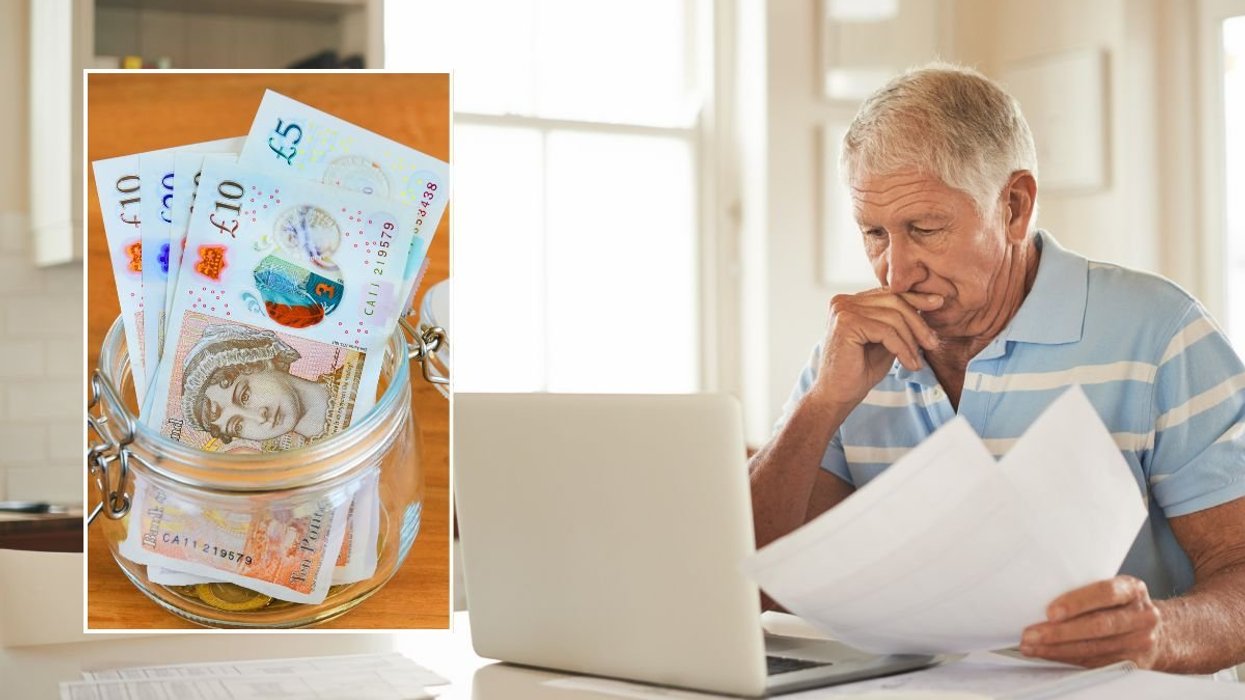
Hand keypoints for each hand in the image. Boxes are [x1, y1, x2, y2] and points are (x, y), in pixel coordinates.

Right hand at [812, 288, 942, 405]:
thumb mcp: (886, 341)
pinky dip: (902, 349)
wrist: (837, 396)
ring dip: (911, 340)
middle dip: (917, 323)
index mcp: (851, 301)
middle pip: (894, 300)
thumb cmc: (859, 371)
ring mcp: (842, 310)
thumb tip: (929, 302)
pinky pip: (886, 331)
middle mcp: (843, 301)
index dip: (915, 298)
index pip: (889, 293)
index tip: (938, 303)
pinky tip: (909, 364)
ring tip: (918, 361)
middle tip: (932, 343)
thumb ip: (898, 322)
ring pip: (893, 317)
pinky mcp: (846, 324)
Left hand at [1020, 576, 1164, 668]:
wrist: (1161, 630)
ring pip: (1094, 649)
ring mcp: (1140, 642)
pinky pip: (1096, 663)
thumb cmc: (1123, 604)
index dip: (1077, 602)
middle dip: (1060, 632)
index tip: (1050, 612)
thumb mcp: (1115, 587)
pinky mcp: (1134, 663)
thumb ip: (1088, 588)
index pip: (1105, 593)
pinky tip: (1049, 654)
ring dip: (1057, 649)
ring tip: (1031, 646)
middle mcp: (1141, 616)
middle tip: (1030, 634)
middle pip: (1098, 626)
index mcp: (1133, 589)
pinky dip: (1068, 659)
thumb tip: (1040, 593)